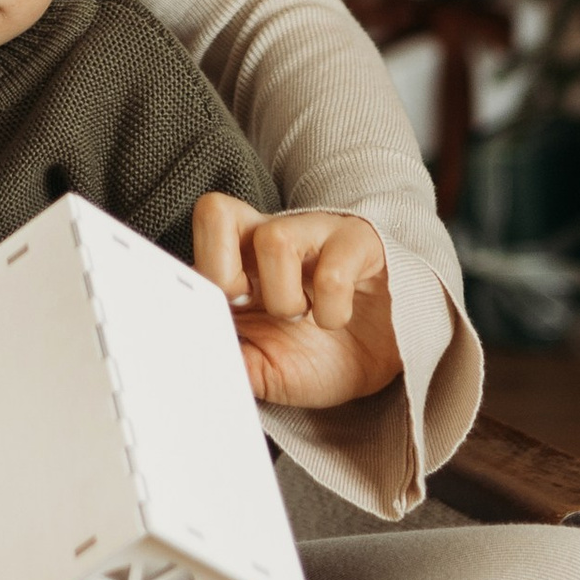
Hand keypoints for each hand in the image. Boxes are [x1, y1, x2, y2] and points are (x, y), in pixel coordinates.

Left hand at [192, 198, 402, 410]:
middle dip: (222, 271)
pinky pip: (333, 270)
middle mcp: (270, 237)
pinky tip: (336, 320)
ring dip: (283, 297)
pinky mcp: (360, 244)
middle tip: (247, 306)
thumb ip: (229, 362)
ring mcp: (315, 233)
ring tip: (302, 318)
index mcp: (239, 263)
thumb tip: (191, 363)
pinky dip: (331, 311)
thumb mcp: (264, 369)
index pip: (194, 234)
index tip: (220, 317)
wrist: (387, 361)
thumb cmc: (320, 354)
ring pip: (272, 238)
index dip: (198, 274)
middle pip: (214, 210)